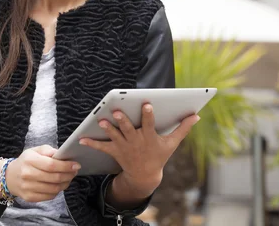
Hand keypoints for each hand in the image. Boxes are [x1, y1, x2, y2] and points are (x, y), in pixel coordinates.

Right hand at [5, 145, 79, 201]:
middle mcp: (27, 174)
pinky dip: (58, 191)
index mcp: (29, 160)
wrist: (10, 176)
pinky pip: (49, 196)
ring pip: (53, 189)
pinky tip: (60, 185)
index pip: (51, 165)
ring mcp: (27, 188)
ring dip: (65, 183)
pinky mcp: (29, 197)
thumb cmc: (26, 161)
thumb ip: (49, 151)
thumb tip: (63, 155)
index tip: (76, 165)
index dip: (66, 166)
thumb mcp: (35, 150)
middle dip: (69, 175)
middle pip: (54, 178)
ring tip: (69, 177)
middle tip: (75, 171)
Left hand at [79, 104, 199, 193]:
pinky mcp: (115, 151)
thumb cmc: (159, 155)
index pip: (149, 124)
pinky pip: (102, 147)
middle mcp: (136, 141)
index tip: (146, 104)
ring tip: (101, 120)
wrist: (145, 175)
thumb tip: (196, 115)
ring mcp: (124, 146)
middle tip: (117, 111)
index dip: (148, 114)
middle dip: (123, 121)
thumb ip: (183, 128)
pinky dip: (92, 143)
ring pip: (115, 136)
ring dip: (108, 129)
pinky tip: (82, 138)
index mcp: (150, 137)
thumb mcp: (172, 143)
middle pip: (129, 129)